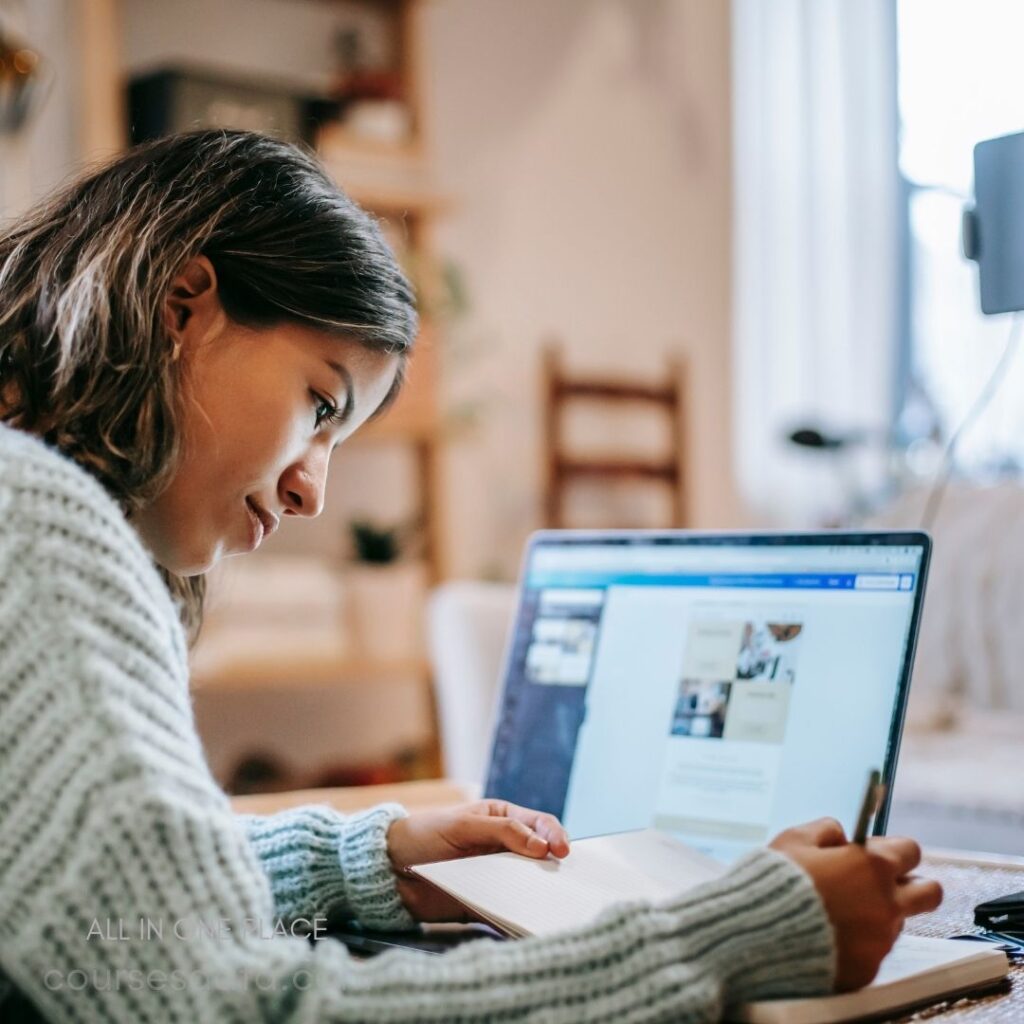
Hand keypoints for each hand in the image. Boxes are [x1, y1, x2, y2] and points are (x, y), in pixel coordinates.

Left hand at [387, 800, 570, 921]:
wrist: (388, 871)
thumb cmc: (424, 835)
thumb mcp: (463, 826)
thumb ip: (503, 832)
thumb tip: (543, 847)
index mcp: (502, 818)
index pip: (540, 824)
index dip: (555, 835)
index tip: (561, 852)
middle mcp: (504, 846)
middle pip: (540, 855)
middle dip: (554, 865)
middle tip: (566, 879)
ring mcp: (496, 875)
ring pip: (529, 884)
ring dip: (540, 891)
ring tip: (551, 901)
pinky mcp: (485, 902)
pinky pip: (509, 907)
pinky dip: (520, 912)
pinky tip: (529, 918)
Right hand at [770, 818, 942, 991]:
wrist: (759, 934)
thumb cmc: (776, 882)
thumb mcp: (794, 839)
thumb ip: (825, 830)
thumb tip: (840, 835)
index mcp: (871, 866)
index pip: (911, 851)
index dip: (892, 849)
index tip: (873, 853)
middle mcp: (886, 903)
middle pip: (930, 893)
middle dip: (914, 885)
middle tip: (884, 884)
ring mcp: (880, 940)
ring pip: (897, 923)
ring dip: (880, 914)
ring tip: (840, 912)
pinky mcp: (868, 969)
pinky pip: (874, 951)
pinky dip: (859, 942)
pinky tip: (829, 935)